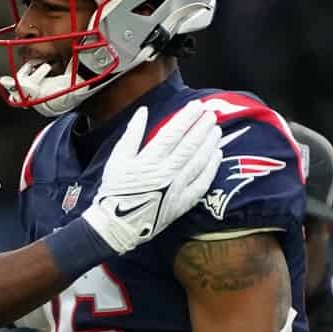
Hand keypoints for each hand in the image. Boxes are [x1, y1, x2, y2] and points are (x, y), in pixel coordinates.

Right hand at [82, 101, 221, 253]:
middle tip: (211, 114)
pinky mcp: (183, 203)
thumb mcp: (117, 159)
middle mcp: (166, 172)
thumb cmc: (115, 190)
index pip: (172, 133)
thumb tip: (143, 111)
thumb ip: (132, 134)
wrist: (117, 225)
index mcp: (149, 160)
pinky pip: (202, 184)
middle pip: (189, 145)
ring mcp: (177, 188)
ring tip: (216, 130)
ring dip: (209, 144)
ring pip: (199, 161)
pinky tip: (217, 156)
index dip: (186, 118)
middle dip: (202, 128)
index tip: (196, 106)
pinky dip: (211, 168)